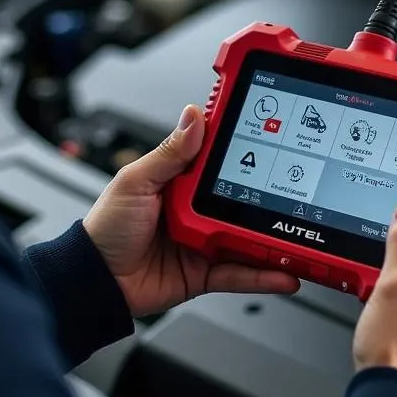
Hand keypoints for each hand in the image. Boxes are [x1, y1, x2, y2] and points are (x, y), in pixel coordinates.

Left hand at [83, 104, 300, 316]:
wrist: (96, 279)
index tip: (276, 141)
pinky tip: (285, 273)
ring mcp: (205, 241)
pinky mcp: (206, 273)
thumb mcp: (136, 181)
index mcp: (181, 182)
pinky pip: (240, 274)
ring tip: (300, 237)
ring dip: (274, 240)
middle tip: (298, 193)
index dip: (247, 152)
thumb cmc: (106, 227)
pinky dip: (264, 276)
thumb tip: (193, 117)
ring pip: (248, 238)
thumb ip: (169, 154)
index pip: (221, 161)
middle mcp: (198, 209)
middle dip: (271, 199)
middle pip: (244, 201)